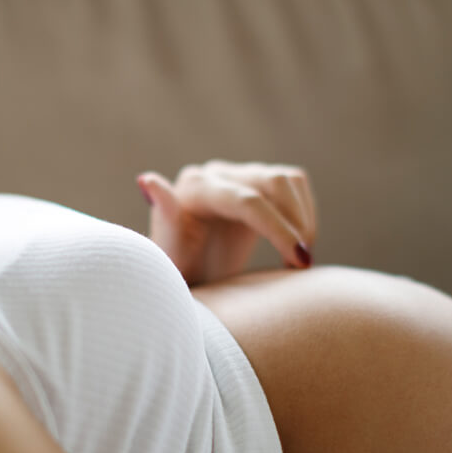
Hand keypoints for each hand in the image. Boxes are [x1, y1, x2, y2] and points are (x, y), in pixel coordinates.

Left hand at [136, 160, 316, 286]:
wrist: (186, 278)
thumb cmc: (175, 276)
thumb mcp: (167, 262)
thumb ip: (164, 222)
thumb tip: (147, 179)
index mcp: (193, 191)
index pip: (246, 201)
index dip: (278, 230)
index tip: (300, 262)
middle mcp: (215, 175)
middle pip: (272, 182)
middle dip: (295, 224)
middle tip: (303, 266)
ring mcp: (237, 176)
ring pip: (288, 180)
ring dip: (303, 220)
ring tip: (300, 262)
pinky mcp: (257, 183)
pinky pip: (294, 186)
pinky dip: (304, 215)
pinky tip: (296, 249)